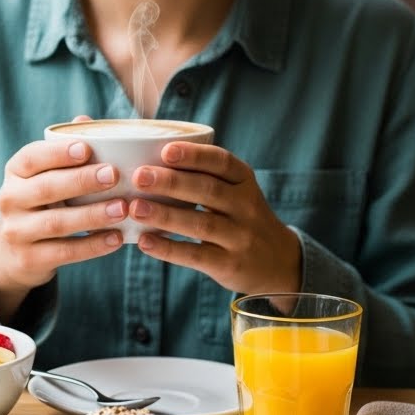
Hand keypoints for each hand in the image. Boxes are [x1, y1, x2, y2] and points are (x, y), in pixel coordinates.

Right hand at [0, 135, 127, 318]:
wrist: (14, 252)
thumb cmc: (43, 202)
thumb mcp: (46, 175)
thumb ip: (64, 151)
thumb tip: (85, 121)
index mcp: (15, 172)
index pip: (32, 157)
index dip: (58, 153)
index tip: (87, 148)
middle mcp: (9, 199)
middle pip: (46, 188)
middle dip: (81, 181)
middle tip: (114, 175)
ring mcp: (16, 231)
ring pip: (56, 223)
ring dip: (92, 215)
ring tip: (122, 209)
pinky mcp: (29, 259)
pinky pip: (64, 252)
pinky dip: (92, 246)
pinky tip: (116, 238)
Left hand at [128, 143, 300, 293]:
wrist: (279, 262)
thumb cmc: (242, 218)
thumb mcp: (238, 192)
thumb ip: (206, 177)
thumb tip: (147, 161)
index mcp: (244, 181)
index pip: (222, 162)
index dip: (195, 156)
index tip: (166, 150)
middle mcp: (246, 207)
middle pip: (208, 190)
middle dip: (172, 182)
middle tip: (140, 176)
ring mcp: (239, 237)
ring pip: (201, 223)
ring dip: (166, 215)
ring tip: (135, 208)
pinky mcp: (229, 264)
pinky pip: (196, 255)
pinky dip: (169, 248)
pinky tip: (145, 241)